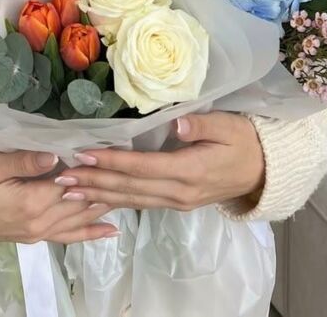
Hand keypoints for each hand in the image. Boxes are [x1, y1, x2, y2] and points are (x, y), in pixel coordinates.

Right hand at [0, 150, 119, 245]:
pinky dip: (90, 233)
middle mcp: (40, 222)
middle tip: (133, 167)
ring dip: (104, 207)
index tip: (116, 148)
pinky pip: (68, 236)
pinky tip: (110, 231)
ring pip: (80, 221)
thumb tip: (56, 154)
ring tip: (130, 193)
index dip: (94, 166)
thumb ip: (24, 162)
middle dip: (106, 185)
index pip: (73, 182)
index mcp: (32, 203)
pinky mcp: (31, 236)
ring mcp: (37, 232)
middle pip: (82, 203)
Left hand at [55, 112, 265, 211]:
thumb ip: (203, 125)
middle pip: (129, 188)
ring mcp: (176, 202)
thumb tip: (177, 122)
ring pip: (130, 200)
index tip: (84, 155)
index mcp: (188, 172)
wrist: (264, 172)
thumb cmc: (245, 141)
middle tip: (62, 178)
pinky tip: (96, 199)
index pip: (142, 167)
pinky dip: (114, 201)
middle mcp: (178, 192)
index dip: (112, 162)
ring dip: (98, 195)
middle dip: (93, 183)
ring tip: (68, 191)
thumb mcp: (229, 126)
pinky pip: (139, 203)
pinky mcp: (175, 203)